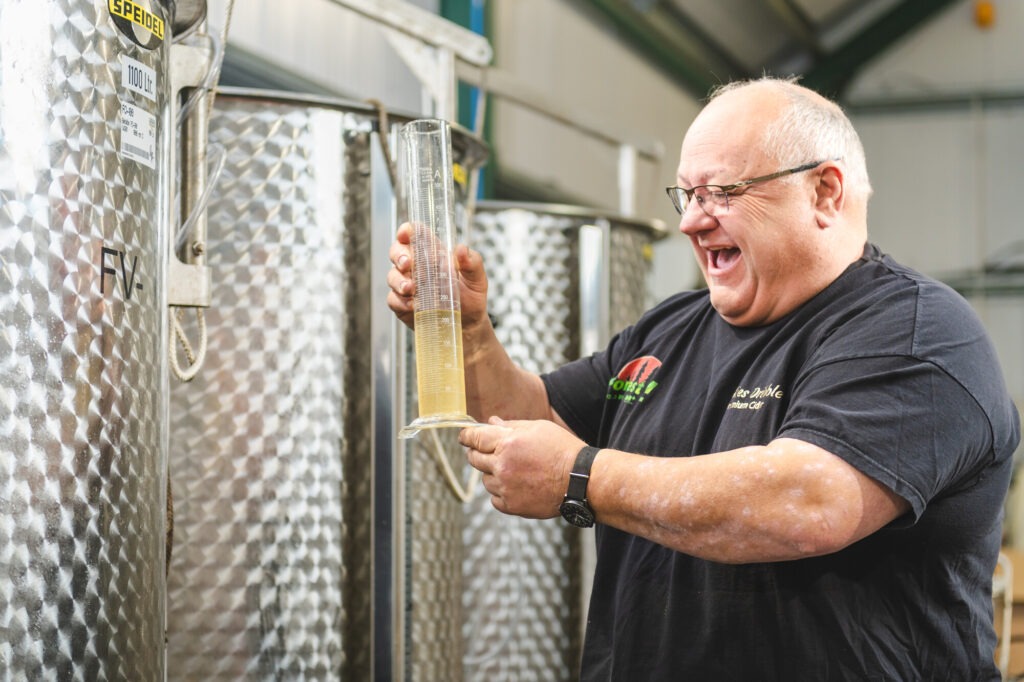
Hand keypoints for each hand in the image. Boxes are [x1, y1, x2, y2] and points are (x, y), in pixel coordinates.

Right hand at [386, 222, 490, 331]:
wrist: (468, 326)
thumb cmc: (472, 297)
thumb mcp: (477, 278)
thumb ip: (472, 262)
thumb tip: (461, 249)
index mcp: (432, 253)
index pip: (414, 234)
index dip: (407, 231)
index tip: (407, 234)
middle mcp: (416, 267)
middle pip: (397, 252)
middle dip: (398, 255)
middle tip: (408, 264)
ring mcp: (407, 285)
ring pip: (392, 276)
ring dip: (398, 280)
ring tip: (411, 289)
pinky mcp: (403, 304)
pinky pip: (393, 299)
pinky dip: (400, 301)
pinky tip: (412, 306)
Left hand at [459, 417, 584, 517]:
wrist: (580, 480)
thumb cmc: (562, 450)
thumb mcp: (537, 429)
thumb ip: (510, 426)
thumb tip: (491, 422)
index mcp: (508, 443)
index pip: (475, 438)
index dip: (466, 436)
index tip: (464, 437)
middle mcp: (503, 466)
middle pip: (475, 459)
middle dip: (477, 453)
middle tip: (484, 452)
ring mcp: (506, 487)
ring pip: (485, 480)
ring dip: (492, 474)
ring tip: (514, 470)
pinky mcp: (512, 505)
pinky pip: (494, 498)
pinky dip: (501, 492)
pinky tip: (517, 486)